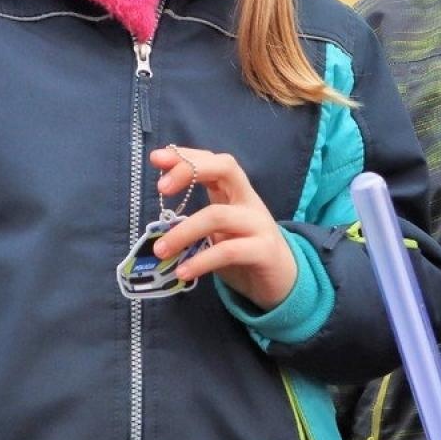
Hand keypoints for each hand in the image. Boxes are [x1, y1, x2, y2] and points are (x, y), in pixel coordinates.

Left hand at [147, 146, 298, 310]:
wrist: (284, 282)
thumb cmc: (245, 253)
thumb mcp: (220, 232)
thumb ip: (197, 221)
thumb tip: (158, 225)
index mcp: (237, 193)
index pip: (214, 162)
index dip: (187, 157)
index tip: (156, 159)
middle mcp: (250, 202)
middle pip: (226, 168)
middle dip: (190, 170)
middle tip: (161, 188)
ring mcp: (259, 225)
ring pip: (218, 215)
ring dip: (183, 232)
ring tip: (160, 250)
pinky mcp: (264, 251)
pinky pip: (228, 251)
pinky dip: (201, 261)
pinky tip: (183, 272)